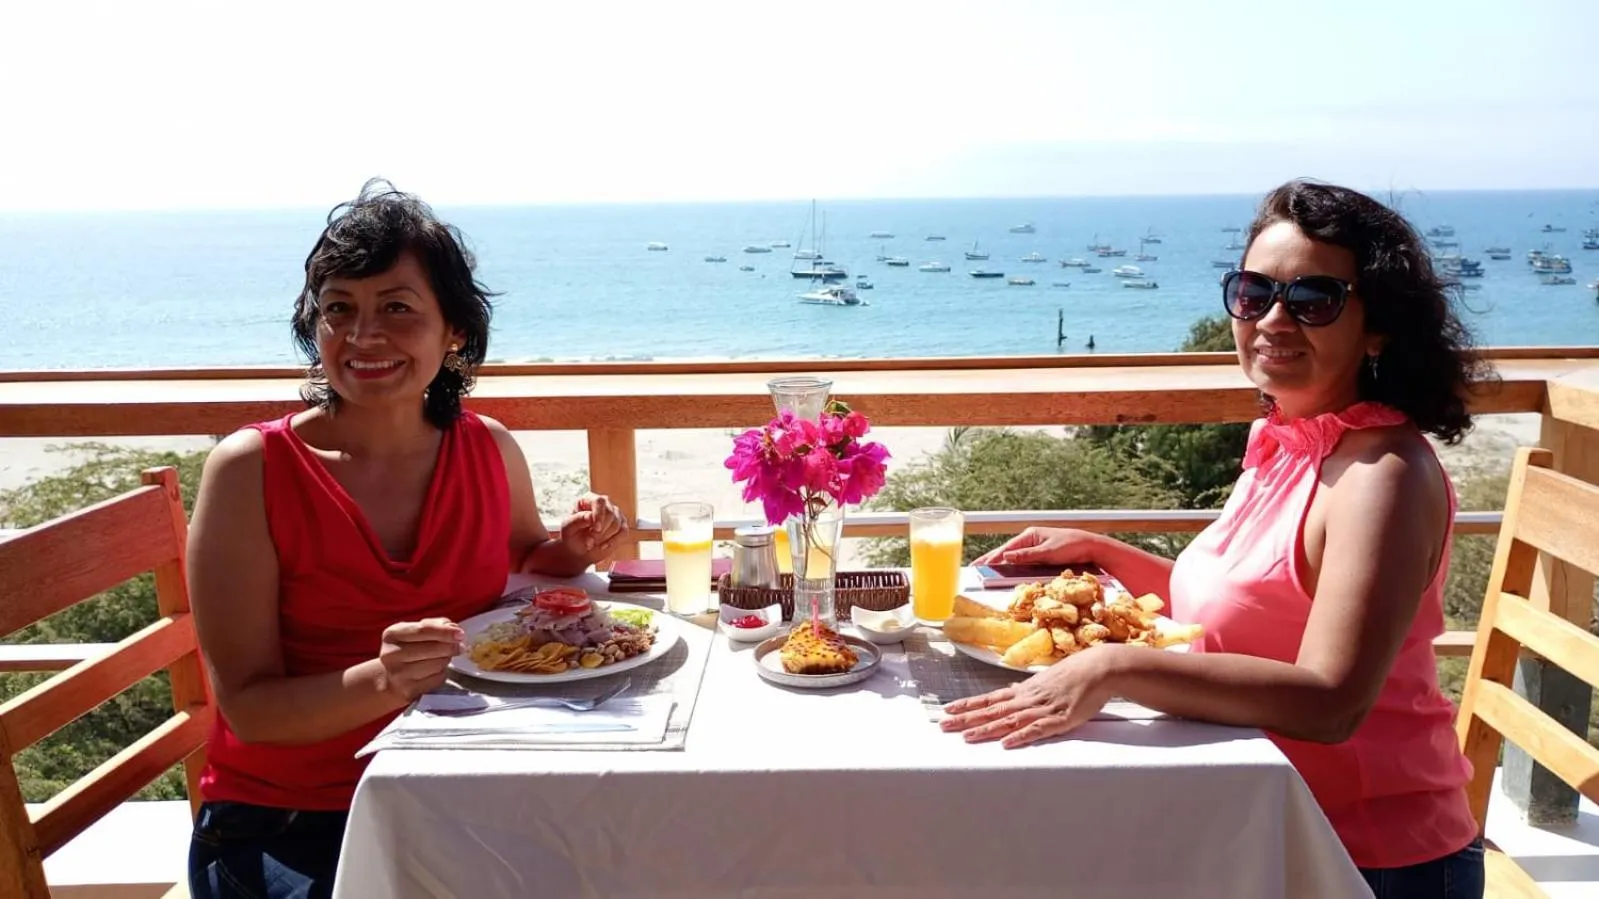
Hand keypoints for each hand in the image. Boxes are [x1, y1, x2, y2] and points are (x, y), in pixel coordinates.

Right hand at [376, 618, 463, 700]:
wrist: (389, 679)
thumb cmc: (407, 650)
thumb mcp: (413, 632)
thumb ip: (433, 625)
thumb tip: (453, 628)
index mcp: (392, 634)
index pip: (423, 630)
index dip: (445, 632)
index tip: (460, 634)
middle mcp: (391, 654)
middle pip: (433, 648)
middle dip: (451, 647)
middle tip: (458, 646)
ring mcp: (398, 675)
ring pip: (438, 664)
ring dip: (446, 660)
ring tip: (442, 658)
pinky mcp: (408, 691)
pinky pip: (437, 679)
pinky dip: (441, 674)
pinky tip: (435, 671)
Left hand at [561, 492, 628, 559]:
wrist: (578, 548)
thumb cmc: (571, 535)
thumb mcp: (568, 528)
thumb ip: (578, 520)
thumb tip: (591, 516)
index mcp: (589, 499)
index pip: (599, 502)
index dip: (599, 515)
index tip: (596, 529)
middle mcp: (604, 503)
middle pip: (610, 514)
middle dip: (601, 531)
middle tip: (589, 541)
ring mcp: (615, 513)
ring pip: (617, 524)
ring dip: (604, 538)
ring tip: (591, 544)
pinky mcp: (622, 525)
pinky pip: (623, 532)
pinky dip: (613, 541)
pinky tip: (602, 546)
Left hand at [939, 646, 1118, 748]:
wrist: (1099, 668)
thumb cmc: (1074, 674)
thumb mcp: (1044, 680)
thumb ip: (1025, 689)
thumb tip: (1009, 690)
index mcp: (1023, 691)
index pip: (989, 699)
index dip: (968, 705)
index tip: (947, 710)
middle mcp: (1027, 699)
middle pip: (992, 710)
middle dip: (967, 719)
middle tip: (944, 726)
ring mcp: (1042, 709)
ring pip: (1009, 721)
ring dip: (986, 729)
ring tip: (966, 737)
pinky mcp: (1059, 719)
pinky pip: (1037, 729)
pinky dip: (1021, 736)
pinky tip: (1006, 744)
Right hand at [972, 527, 1098, 566]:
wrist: (1092, 547)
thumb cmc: (1072, 546)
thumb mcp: (1048, 552)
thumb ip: (1026, 555)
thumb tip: (1006, 557)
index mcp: (1030, 535)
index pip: (1006, 548)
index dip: (992, 558)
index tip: (979, 566)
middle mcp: (1031, 540)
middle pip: (1007, 552)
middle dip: (991, 560)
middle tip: (975, 568)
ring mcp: (1036, 548)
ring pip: (1014, 557)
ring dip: (1001, 564)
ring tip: (985, 571)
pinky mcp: (1041, 555)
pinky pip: (1023, 561)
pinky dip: (1012, 566)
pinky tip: (1005, 572)